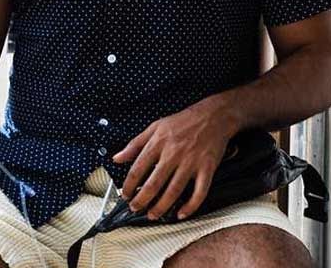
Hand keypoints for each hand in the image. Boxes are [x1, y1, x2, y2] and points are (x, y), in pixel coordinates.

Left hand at [113, 96, 235, 220]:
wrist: (213, 116)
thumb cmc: (183, 121)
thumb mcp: (155, 126)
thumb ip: (135, 143)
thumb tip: (117, 158)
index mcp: (159, 142)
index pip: (138, 168)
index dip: (129, 185)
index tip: (126, 195)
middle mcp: (173, 153)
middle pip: (154, 184)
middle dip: (142, 201)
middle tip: (136, 208)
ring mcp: (191, 162)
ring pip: (173, 191)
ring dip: (161, 207)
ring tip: (153, 214)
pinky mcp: (207, 168)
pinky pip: (199, 192)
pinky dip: (190, 207)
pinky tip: (181, 213)